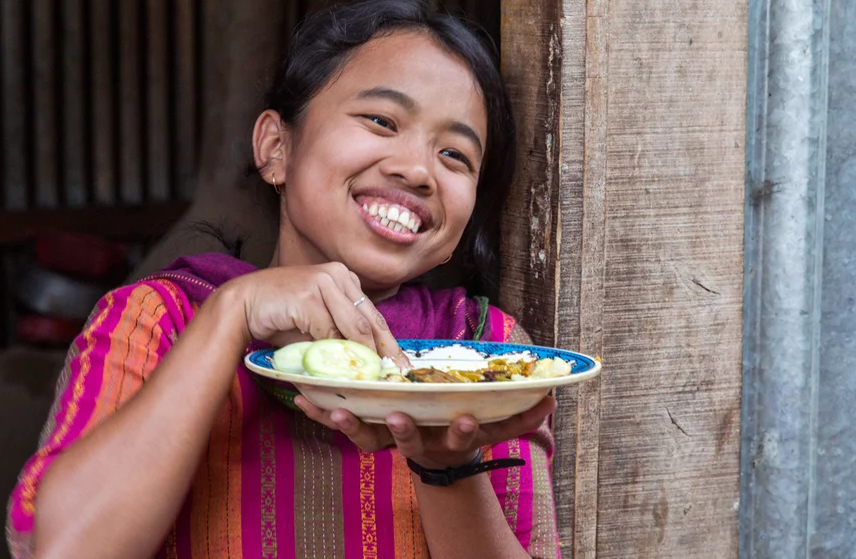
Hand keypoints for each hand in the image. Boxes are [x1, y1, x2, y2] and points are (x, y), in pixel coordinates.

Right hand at [219, 262, 408, 367]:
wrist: (242, 303)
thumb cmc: (280, 314)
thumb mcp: (318, 322)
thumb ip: (340, 333)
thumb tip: (367, 361)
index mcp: (344, 277)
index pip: (372, 313)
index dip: (388, 341)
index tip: (400, 364)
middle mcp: (337, 275)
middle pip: (369, 319)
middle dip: (385, 351)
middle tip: (397, 375)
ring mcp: (323, 283)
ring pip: (353, 327)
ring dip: (363, 356)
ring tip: (374, 378)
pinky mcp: (309, 296)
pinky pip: (329, 332)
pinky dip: (337, 355)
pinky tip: (344, 371)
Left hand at [294, 395, 556, 467]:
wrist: (435, 456)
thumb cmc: (464, 429)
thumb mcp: (494, 426)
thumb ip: (521, 415)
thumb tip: (553, 397)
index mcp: (450, 440)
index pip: (460, 437)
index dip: (461, 432)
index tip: (463, 421)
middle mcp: (419, 444)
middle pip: (409, 441)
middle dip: (403, 431)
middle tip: (397, 417)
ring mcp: (389, 441)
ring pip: (369, 438)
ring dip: (352, 425)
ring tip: (338, 410)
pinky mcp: (364, 433)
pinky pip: (341, 425)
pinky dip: (321, 414)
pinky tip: (302, 398)